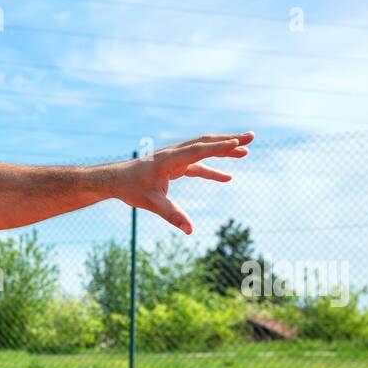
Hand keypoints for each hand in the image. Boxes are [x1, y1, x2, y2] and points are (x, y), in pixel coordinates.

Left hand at [115, 132, 252, 234]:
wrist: (116, 180)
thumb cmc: (131, 189)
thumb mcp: (151, 203)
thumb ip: (172, 215)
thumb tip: (189, 230)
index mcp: (170, 159)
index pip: (199, 150)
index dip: (219, 147)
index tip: (238, 142)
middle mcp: (175, 154)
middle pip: (206, 143)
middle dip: (229, 140)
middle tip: (252, 137)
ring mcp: (176, 159)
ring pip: (204, 150)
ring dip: (224, 149)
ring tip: (246, 150)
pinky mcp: (175, 166)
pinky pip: (198, 166)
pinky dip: (213, 169)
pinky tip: (228, 176)